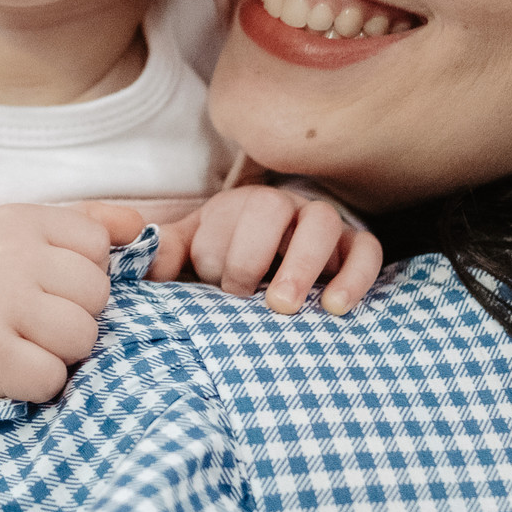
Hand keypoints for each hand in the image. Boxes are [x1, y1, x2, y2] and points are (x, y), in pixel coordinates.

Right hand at [0, 202, 145, 424]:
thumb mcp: (26, 241)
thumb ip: (89, 226)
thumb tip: (143, 230)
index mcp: (20, 220)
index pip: (99, 247)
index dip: (85, 275)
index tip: (50, 286)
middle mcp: (7, 253)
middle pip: (97, 294)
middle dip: (77, 316)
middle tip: (38, 322)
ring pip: (83, 337)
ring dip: (63, 354)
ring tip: (29, 345)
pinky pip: (53, 377)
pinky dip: (41, 384)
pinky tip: (15, 371)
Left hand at [156, 186, 382, 316]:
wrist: (280, 263)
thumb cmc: (232, 259)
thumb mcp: (196, 250)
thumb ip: (166, 253)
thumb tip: (144, 262)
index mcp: (241, 204)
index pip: (227, 214)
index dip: (215, 251)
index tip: (212, 285)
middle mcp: (285, 206)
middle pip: (269, 208)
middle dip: (248, 254)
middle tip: (238, 295)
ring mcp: (325, 225)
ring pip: (322, 224)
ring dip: (301, 265)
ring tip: (283, 306)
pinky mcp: (357, 248)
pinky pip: (367, 251)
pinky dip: (355, 277)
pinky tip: (336, 307)